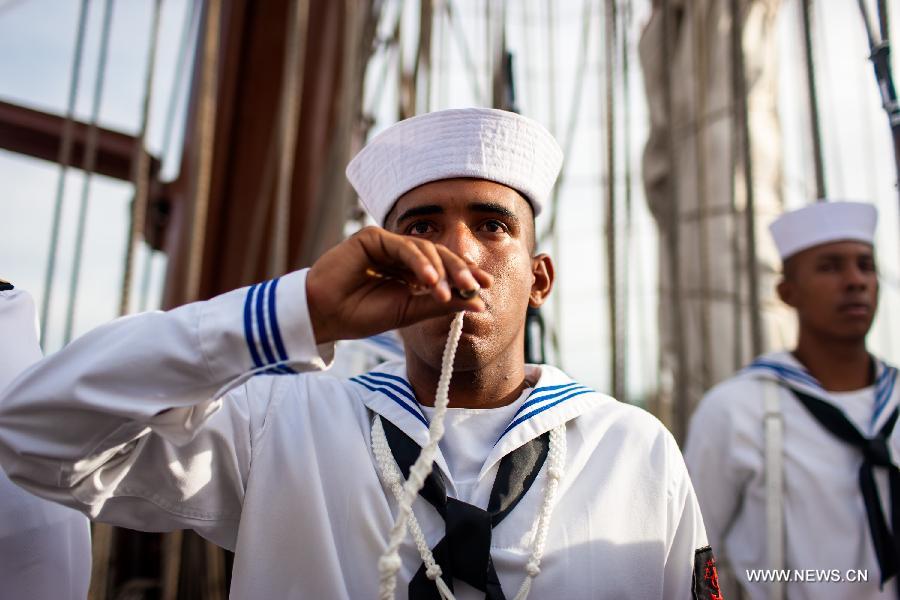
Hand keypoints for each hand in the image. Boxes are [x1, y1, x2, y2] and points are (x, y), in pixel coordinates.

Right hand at [305, 226, 492, 343]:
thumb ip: (442, 304)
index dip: (466, 276)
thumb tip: (478, 303)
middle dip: (459, 271)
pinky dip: (418, 262)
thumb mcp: (410, 312)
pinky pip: (402, 246)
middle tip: (475, 286)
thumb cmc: (363, 314)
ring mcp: (388, 244)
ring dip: (438, 271)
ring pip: (424, 249)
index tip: (486, 287)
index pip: (445, 269)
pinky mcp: (372, 237)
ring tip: (443, 292)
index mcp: (411, 272)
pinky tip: (428, 280)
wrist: (326, 315)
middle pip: (439, 255)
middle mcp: (402, 255)